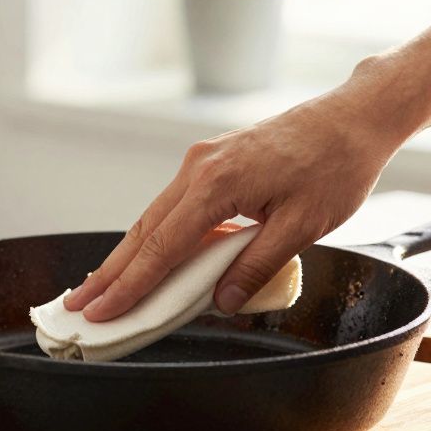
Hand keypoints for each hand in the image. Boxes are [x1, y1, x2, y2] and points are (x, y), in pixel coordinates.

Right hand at [63, 75, 414, 321]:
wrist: (352, 117)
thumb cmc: (335, 166)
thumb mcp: (303, 226)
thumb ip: (257, 265)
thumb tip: (222, 300)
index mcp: (217, 184)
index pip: (162, 248)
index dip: (129, 286)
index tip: (101, 312)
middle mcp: (199, 168)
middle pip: (143, 231)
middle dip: (110, 274)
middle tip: (78, 307)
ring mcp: (202, 161)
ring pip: (154, 218)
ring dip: (128, 257)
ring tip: (101, 289)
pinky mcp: (211, 161)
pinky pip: (172, 207)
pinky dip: (154, 236)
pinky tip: (143, 258)